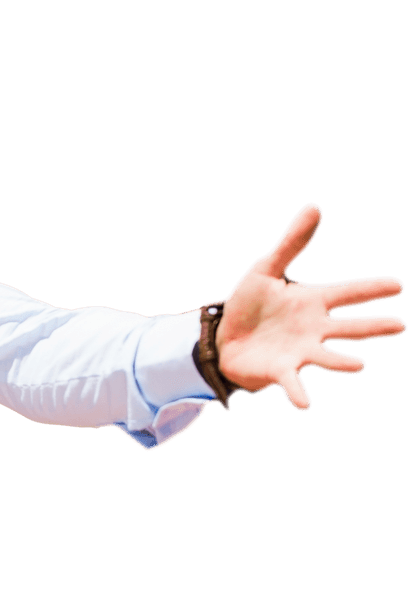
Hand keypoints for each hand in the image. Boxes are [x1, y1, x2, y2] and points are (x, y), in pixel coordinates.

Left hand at [214, 203, 405, 411]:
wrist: (223, 338)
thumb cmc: (249, 306)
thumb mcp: (265, 269)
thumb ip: (291, 243)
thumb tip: (316, 207)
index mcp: (312, 302)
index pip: (347, 293)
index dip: (371, 289)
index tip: (398, 286)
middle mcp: (313, 329)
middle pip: (348, 327)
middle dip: (372, 326)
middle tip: (400, 326)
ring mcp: (299, 352)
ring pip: (327, 358)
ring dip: (342, 363)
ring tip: (359, 365)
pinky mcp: (280, 371)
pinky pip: (293, 383)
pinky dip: (299, 393)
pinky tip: (305, 405)